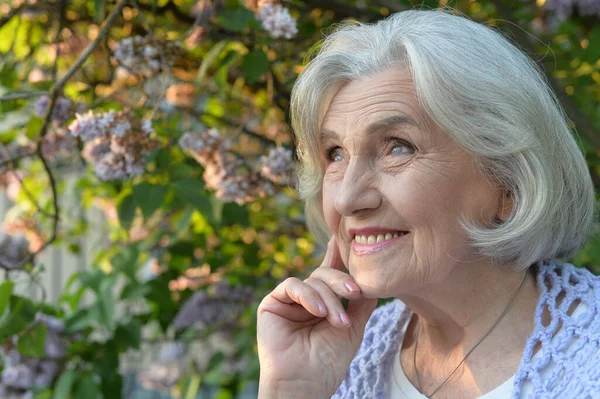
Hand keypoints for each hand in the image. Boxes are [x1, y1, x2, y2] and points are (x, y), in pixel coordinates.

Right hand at [256, 235, 377, 397]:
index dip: (338, 257)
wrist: (307, 384)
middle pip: (324, 274)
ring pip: (312, 279)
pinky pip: (292, 285)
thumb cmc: (328, 361)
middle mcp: (305, 298)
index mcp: (322, 302)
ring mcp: (288, 300)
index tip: (344, 240)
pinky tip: (319, 312)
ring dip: (329, 298)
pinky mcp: (271, 303)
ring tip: (338, 321)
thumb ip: (361, 303)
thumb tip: (371, 279)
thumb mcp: (352, 327)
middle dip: (342, 281)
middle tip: (355, 293)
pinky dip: (308, 295)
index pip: (331, 275)